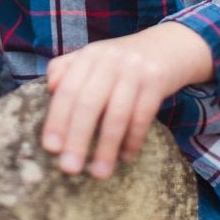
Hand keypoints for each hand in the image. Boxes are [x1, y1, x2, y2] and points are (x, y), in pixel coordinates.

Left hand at [41, 22, 212, 179]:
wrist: (169, 45)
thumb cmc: (122, 61)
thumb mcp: (94, 58)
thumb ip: (67, 69)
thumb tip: (50, 88)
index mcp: (89, 55)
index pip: (68, 89)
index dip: (57, 119)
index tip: (51, 148)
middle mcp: (110, 60)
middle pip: (89, 102)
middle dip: (77, 138)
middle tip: (69, 168)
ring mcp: (135, 70)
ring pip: (117, 114)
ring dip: (107, 147)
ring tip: (99, 173)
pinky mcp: (157, 81)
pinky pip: (142, 117)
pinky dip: (133, 140)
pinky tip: (125, 157)